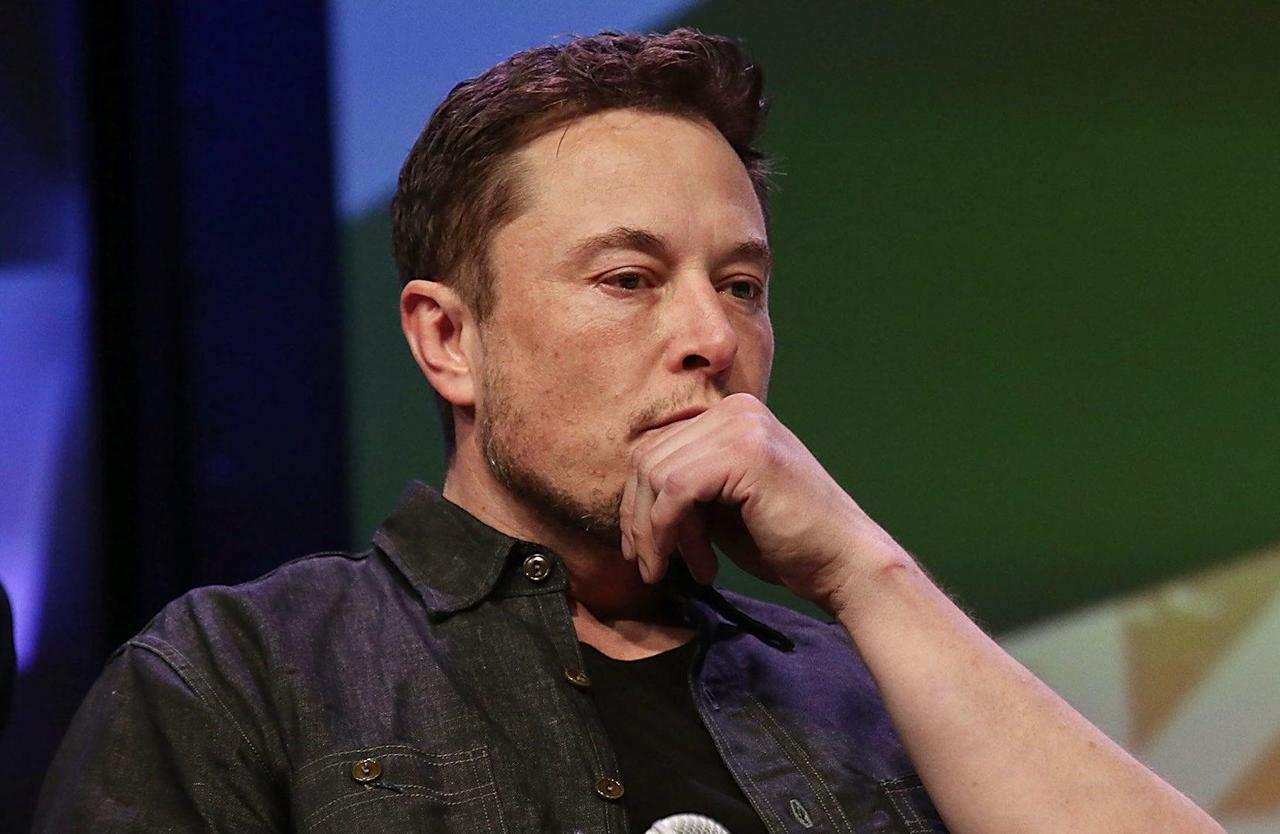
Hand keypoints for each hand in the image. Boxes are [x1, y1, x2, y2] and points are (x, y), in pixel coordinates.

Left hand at [619, 393, 902, 613]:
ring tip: (683, 569)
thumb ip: (682, 489)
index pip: (656, 449)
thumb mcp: (720, 506)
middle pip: (648, 458)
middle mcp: (736, 409)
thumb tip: (629, 500)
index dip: (638, 504)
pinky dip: (671, 533)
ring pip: (656, 475)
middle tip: (655, 566)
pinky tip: (700, 566)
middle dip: (642, 520)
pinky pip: (676, 490)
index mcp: (731, 415)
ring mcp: (742, 426)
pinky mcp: (746, 453)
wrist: (845, 564)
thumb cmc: (787, 542)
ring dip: (659, 534)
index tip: (645, 551)